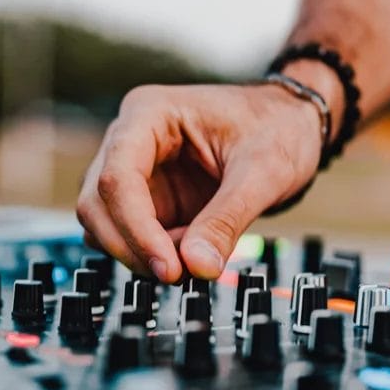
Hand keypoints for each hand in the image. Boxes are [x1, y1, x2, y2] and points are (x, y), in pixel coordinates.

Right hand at [76, 80, 324, 282]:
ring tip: (195, 254)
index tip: (168, 267)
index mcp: (149, 114)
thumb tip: (197, 267)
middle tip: (178, 274)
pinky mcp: (146, 201)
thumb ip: (227, 219)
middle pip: (97, 203)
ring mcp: (135, 173)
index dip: (135, 227)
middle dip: (133, 246)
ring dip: (141, 253)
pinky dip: (153, 255)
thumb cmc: (277, 126)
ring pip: (104, 224)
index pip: (117, 176)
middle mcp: (130, 141)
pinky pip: (129, 237)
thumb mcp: (263, 170)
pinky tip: (191, 251)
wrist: (292, 125)